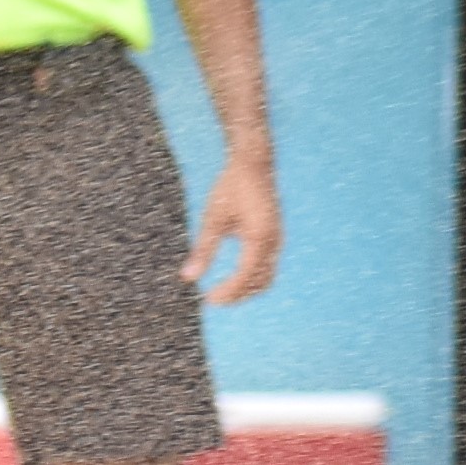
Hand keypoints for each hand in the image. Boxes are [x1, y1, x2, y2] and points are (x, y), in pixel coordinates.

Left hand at [185, 152, 281, 305]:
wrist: (253, 164)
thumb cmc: (230, 188)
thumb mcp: (213, 218)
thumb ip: (203, 249)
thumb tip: (187, 278)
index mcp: (260, 236)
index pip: (246, 275)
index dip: (228, 291)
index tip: (208, 300)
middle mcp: (274, 241)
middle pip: (261, 281)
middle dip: (238, 295)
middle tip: (212, 300)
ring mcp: (277, 239)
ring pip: (267, 276)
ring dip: (246, 289)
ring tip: (220, 293)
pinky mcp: (274, 236)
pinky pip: (267, 265)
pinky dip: (251, 277)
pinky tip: (231, 279)